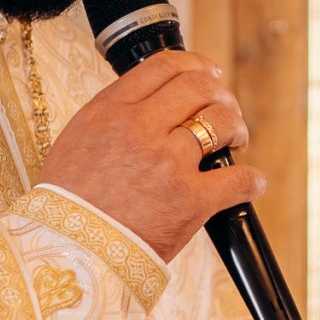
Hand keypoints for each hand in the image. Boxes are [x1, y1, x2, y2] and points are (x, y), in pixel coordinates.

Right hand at [36, 49, 266, 260]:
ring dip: (236, 128)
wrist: (70, 254)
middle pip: (198, 86)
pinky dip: (250, 180)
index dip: (194, 64)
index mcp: (110, 111)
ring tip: (235, 141)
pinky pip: (238, 179)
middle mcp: (140, 128)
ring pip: (222, 122)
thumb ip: (112, 116)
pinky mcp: (190, 200)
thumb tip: (148, 104)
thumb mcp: (76, 141)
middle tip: (225, 110)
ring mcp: (168, 163)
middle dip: (220, 94)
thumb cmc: (69, 205)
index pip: (163, 66)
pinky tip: (250, 183)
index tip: (208, 73)